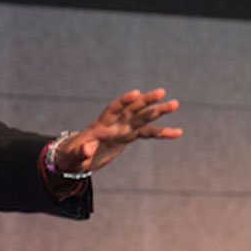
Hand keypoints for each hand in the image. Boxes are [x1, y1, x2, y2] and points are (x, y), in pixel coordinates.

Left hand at [50, 87, 182, 175]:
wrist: (76, 158)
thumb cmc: (71, 156)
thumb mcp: (73, 156)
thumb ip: (81, 152)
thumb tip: (87, 150)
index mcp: (101, 125)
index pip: (113, 109)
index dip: (124, 101)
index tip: (136, 94)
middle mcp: (115, 123)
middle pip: (132, 109)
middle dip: (146, 101)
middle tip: (161, 92)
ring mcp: (123, 128)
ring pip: (143, 118)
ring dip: (159, 111)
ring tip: (175, 104)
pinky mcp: (128, 136)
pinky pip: (148, 133)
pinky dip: (162, 133)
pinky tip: (178, 132)